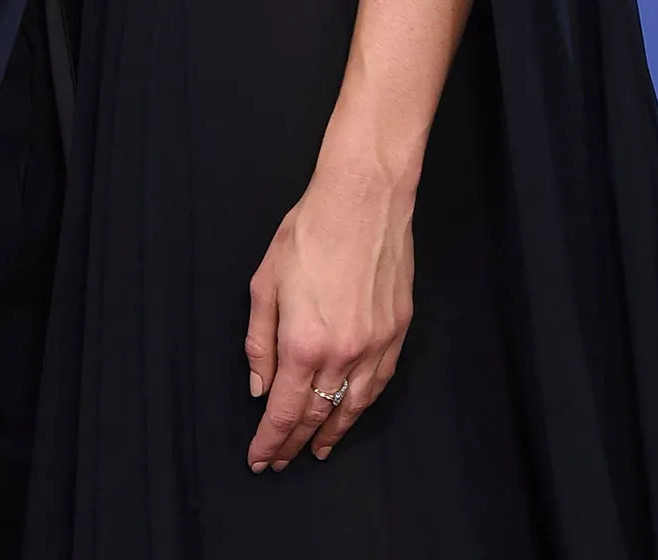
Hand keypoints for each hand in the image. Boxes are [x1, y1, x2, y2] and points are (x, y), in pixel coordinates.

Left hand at [244, 158, 414, 472]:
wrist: (363, 198)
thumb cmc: (309, 231)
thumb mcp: (265, 282)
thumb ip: (259, 341)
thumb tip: (260, 387)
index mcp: (303, 343)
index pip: (284, 412)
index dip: (271, 441)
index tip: (260, 459)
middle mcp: (343, 353)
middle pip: (317, 415)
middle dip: (296, 443)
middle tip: (282, 460)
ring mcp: (376, 345)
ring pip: (353, 406)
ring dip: (333, 432)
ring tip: (318, 449)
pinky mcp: (398, 331)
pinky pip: (379, 382)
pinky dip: (362, 404)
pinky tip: (352, 410)